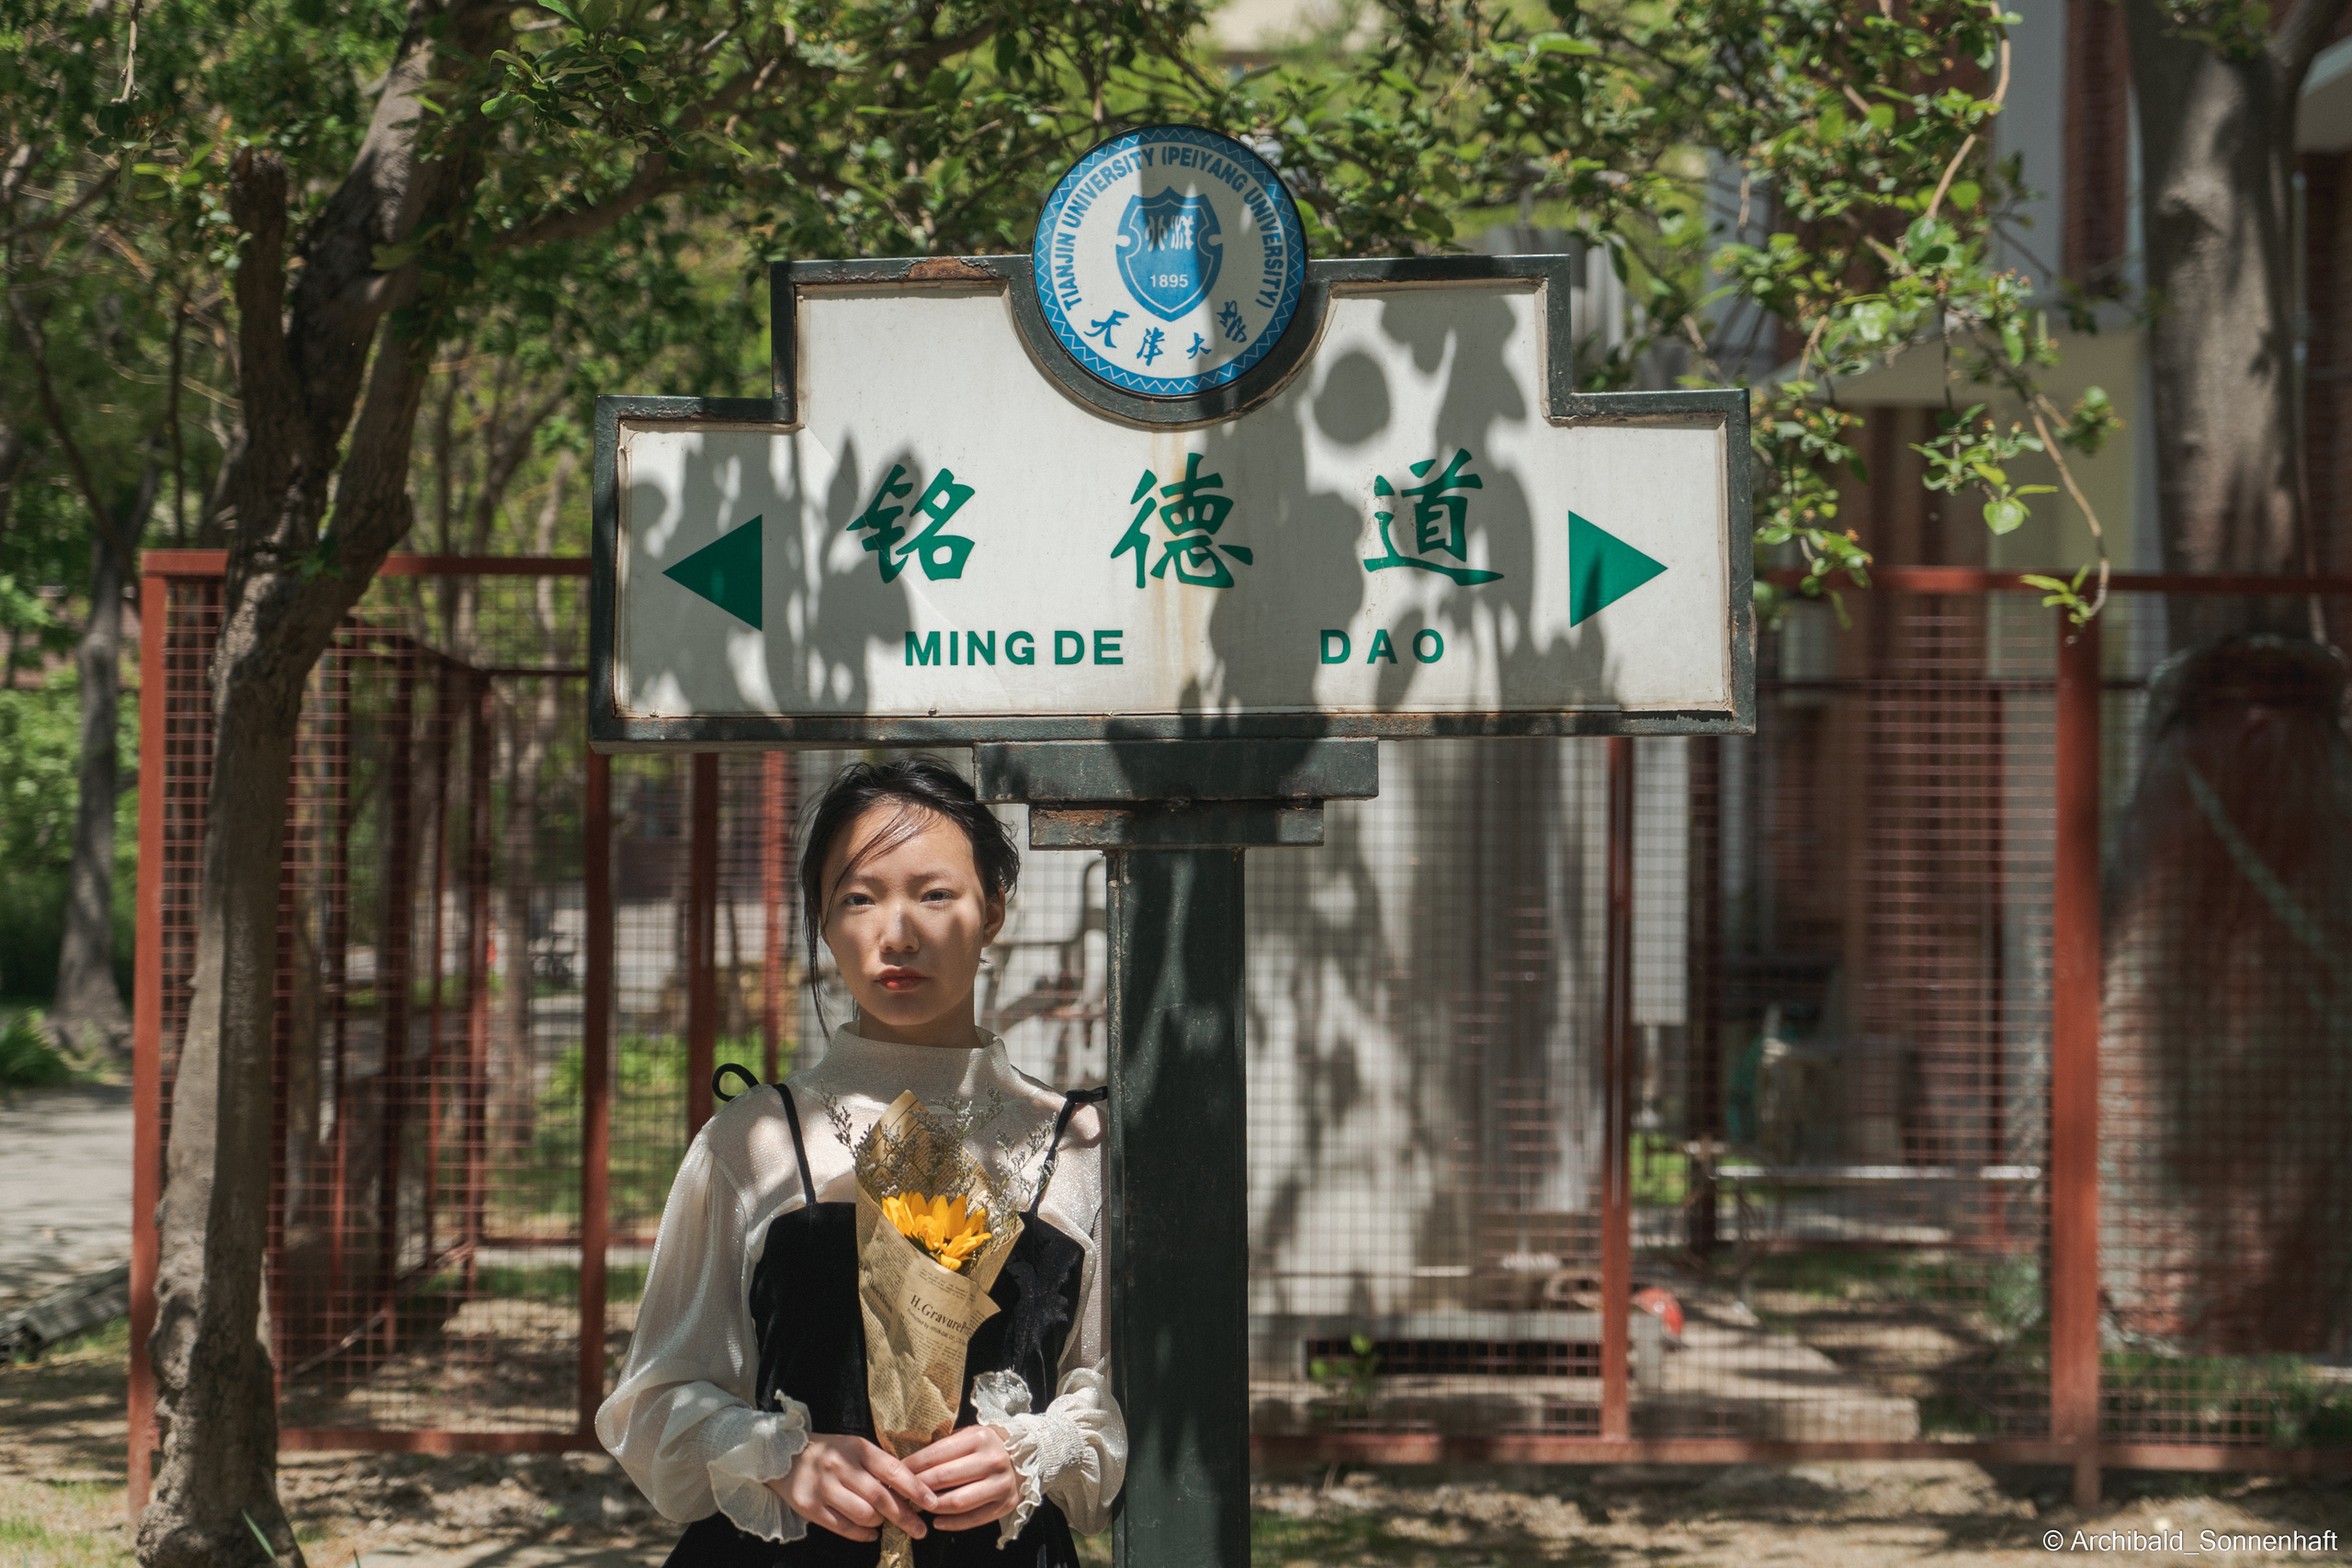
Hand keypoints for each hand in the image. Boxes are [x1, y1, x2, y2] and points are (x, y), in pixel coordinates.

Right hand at [770, 1433, 937, 1542]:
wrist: (783, 1456)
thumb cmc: (829, 1453)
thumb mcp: (855, 1448)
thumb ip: (879, 1465)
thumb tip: (911, 1488)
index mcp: (858, 1449)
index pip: (894, 1470)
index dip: (916, 1489)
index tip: (932, 1503)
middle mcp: (841, 1467)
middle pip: (881, 1498)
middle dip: (905, 1516)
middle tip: (920, 1529)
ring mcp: (824, 1488)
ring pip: (865, 1516)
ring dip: (881, 1524)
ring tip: (885, 1523)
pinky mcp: (810, 1507)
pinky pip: (844, 1528)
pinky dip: (862, 1534)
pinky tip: (870, 1533)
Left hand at [903, 1423, 1022, 1532]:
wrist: (1028, 1454)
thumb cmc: (988, 1445)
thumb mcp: (969, 1435)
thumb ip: (945, 1448)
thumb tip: (908, 1465)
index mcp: (980, 1438)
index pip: (936, 1454)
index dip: (912, 1465)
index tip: (896, 1472)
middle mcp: (993, 1460)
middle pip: (944, 1478)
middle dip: (917, 1487)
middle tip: (901, 1493)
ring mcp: (1001, 1483)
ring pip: (957, 1501)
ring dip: (932, 1506)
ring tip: (918, 1507)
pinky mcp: (1005, 1504)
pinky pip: (973, 1519)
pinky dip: (952, 1523)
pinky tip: (937, 1521)